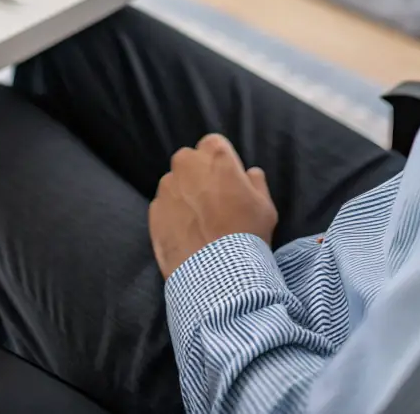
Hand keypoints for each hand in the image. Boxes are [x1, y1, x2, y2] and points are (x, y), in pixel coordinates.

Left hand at [148, 133, 277, 280]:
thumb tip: (250, 174)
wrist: (218, 275)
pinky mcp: (153, 212)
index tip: (227, 181)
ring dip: (184, 195)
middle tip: (212, 201)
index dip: (221, 163)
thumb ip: (256, 182)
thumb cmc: (247, 235)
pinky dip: (172, 216)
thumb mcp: (266, 206)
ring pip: (175, 184)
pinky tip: (186, 235)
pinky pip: (164, 207)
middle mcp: (186, 164)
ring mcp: (166, 188)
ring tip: (198, 222)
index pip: (213, 144)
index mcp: (215, 155)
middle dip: (198, 174)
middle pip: (190, 161)